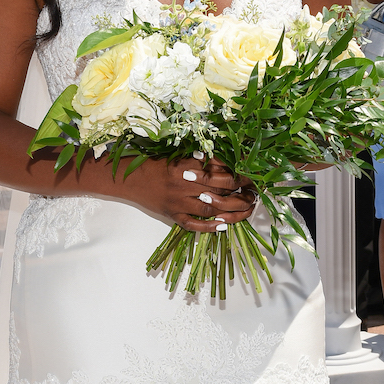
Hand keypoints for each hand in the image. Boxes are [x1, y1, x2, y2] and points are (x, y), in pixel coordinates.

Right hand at [119, 155, 256, 232]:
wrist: (129, 178)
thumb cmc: (155, 164)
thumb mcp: (178, 156)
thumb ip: (201, 160)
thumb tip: (227, 162)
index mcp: (187, 166)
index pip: (220, 171)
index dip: (239, 174)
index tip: (251, 176)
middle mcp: (184, 184)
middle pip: (220, 190)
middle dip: (241, 192)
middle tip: (254, 193)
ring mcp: (178, 202)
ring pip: (212, 208)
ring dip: (232, 210)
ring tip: (247, 209)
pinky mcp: (172, 215)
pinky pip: (194, 224)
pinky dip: (210, 227)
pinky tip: (224, 226)